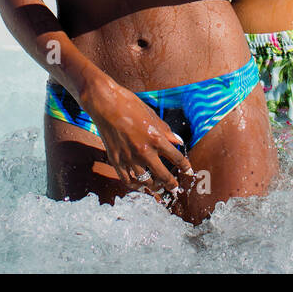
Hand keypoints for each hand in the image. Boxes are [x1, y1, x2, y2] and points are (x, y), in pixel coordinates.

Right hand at [78, 74, 193, 194]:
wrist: (104, 103)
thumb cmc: (128, 104)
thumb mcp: (152, 114)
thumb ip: (165, 130)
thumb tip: (177, 141)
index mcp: (156, 138)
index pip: (177, 158)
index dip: (185, 167)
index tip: (188, 171)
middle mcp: (144, 151)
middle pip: (163, 176)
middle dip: (172, 184)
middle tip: (174, 188)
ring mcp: (129, 158)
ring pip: (146, 181)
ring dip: (154, 187)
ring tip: (157, 187)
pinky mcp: (116, 160)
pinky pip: (127, 179)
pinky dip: (135, 185)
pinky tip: (139, 184)